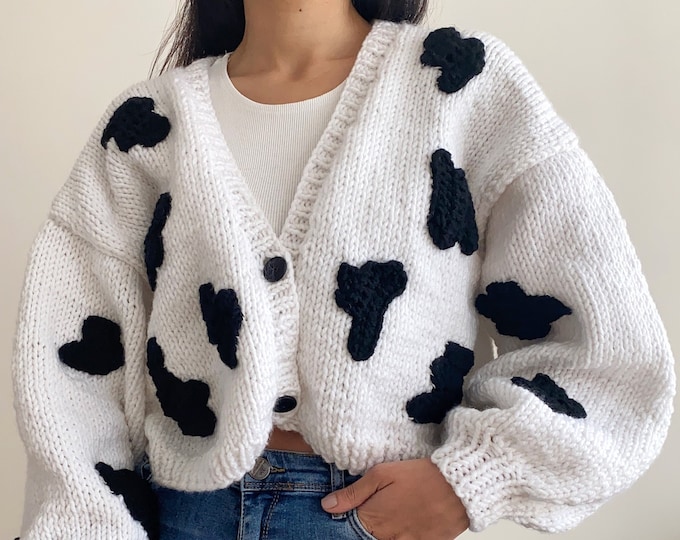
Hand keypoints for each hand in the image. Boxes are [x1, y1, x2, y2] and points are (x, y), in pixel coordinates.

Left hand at [320, 458, 468, 539]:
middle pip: (368, 538)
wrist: (459, 486)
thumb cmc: (420, 475)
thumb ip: (353, 493)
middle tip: (381, 510)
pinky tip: (408, 521)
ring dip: (385, 532)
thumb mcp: (382, 474)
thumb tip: (327, 506)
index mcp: (375, 519)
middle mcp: (389, 537)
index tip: (348, 514)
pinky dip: (404, 535)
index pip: (349, 529)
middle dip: (368, 527)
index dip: (347, 520)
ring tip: (394, 514)